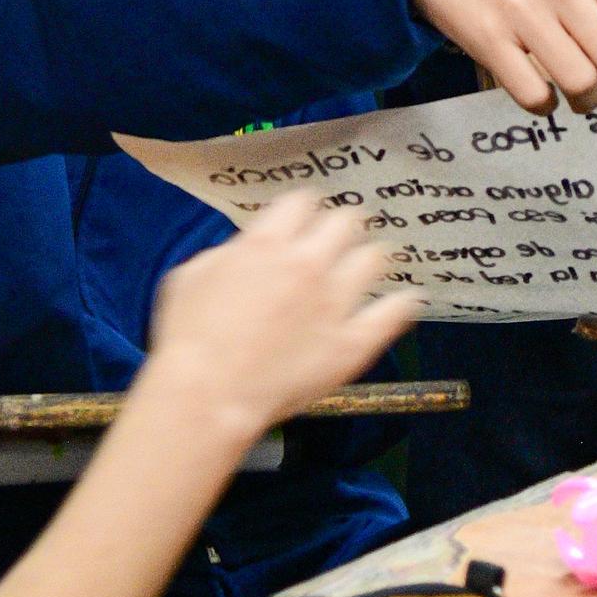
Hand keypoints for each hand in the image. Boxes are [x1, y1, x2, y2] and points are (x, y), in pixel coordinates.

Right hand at [140, 195, 420, 435]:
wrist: (207, 395)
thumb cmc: (188, 338)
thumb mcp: (190, 276)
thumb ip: (229, 254)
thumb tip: (248, 250)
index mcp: (267, 243)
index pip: (303, 201)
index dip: (304, 208)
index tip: (306, 219)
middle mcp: (308, 264)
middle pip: (346, 221)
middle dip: (343, 226)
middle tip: (340, 238)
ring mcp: (336, 303)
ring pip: (375, 258)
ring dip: (371, 257)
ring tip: (370, 263)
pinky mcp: (353, 343)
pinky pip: (392, 313)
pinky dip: (403, 303)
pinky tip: (409, 299)